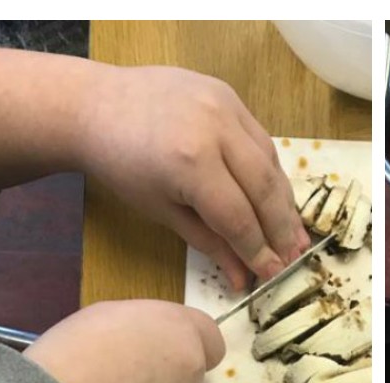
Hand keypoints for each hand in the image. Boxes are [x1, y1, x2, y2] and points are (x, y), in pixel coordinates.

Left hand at [0, 49, 306, 289]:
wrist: (95, 105)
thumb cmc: (121, 165)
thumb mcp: (162, 212)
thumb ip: (209, 243)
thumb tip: (243, 279)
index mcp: (191, 163)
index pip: (239, 217)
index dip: (258, 251)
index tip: (272, 274)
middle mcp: (215, 129)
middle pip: (264, 189)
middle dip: (281, 229)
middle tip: (294, 257)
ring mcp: (225, 106)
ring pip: (270, 163)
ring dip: (284, 202)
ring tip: (294, 233)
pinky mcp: (228, 94)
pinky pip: (260, 140)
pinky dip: (271, 172)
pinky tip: (276, 198)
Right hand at [25, 300, 223, 382]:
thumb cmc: (72, 355)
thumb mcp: (104, 317)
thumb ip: (141, 330)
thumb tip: (146, 344)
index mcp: (177, 331)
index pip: (210, 338)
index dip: (189, 343)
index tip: (166, 349)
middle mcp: (189, 371)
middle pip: (188, 372)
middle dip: (165, 374)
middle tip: (125, 376)